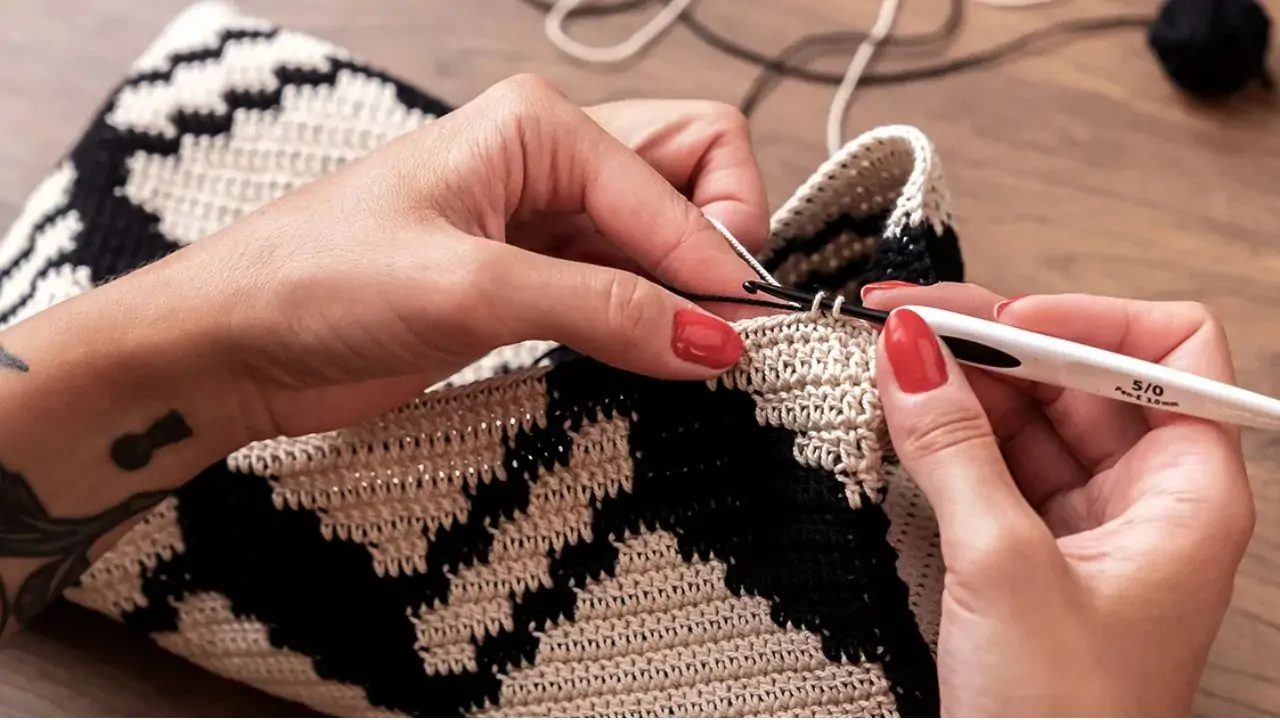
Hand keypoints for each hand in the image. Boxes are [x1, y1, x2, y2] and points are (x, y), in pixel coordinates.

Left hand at [94, 76, 768, 445]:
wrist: (233, 345)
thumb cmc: (315, 282)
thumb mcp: (469, 290)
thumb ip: (602, 309)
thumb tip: (711, 340)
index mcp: (537, 126)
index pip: (679, 181)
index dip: (718, 261)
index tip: (743, 338)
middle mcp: (550, 161)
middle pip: (691, 177)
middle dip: (719, 246)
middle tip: (723, 329)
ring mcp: (541, 222)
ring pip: (662, 237)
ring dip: (688, 289)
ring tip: (694, 355)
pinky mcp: (529, 280)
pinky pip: (622, 286)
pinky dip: (650, 320)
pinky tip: (651, 358)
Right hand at [863, 282, 1254, 715]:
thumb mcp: (1003, 571)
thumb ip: (954, 449)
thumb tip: (912, 350)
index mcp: (1188, 493)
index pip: (1166, 350)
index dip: (1084, 320)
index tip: (995, 322)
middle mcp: (1146, 498)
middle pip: (1080, 376)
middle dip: (996, 342)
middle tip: (905, 324)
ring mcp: (1086, 526)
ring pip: (1028, 420)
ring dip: (959, 388)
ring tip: (886, 365)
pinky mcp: (1031, 554)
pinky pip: (993, 468)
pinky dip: (946, 440)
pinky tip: (898, 421)